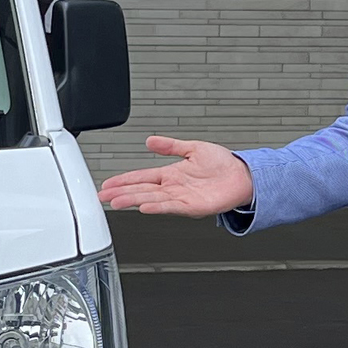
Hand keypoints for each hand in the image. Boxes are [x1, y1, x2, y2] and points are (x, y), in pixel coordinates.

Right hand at [97, 135, 254, 218]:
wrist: (243, 176)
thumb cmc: (223, 165)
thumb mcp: (193, 148)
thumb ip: (171, 146)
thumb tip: (150, 141)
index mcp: (171, 174)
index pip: (141, 176)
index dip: (123, 179)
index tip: (108, 183)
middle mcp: (173, 187)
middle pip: (141, 190)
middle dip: (121, 193)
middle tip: (103, 196)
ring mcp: (181, 198)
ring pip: (151, 199)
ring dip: (133, 201)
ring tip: (117, 202)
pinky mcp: (191, 206)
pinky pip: (170, 207)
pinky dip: (157, 207)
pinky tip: (144, 207)